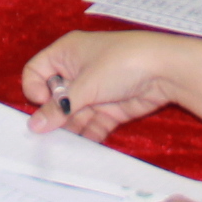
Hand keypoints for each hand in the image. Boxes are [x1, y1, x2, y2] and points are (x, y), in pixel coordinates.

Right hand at [23, 29, 196, 145]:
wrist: (167, 70)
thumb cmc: (121, 63)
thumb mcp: (86, 85)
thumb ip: (60, 107)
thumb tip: (33, 126)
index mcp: (66, 53)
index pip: (36, 72)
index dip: (35, 90)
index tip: (45, 104)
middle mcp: (78, 71)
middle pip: (55, 98)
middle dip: (54, 117)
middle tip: (52, 136)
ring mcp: (95, 91)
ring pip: (73, 116)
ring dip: (71, 130)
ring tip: (67, 146)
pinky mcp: (110, 109)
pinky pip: (92, 125)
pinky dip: (88, 136)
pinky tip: (85, 147)